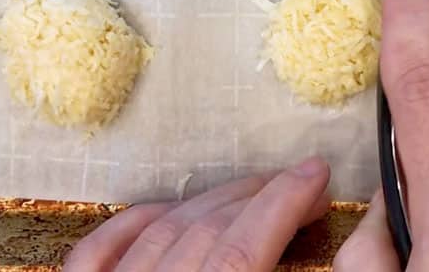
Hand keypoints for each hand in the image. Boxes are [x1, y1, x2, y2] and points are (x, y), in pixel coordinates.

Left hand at [65, 157, 331, 270]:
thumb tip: (329, 245)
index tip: (316, 174)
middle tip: (301, 181)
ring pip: (162, 232)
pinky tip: (166, 209)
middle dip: (262, 196)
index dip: (285, 203)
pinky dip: (135, 223)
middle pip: (208, 232)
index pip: (244, 249)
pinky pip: (98, 254)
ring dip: (214, 202)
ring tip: (253, 190)